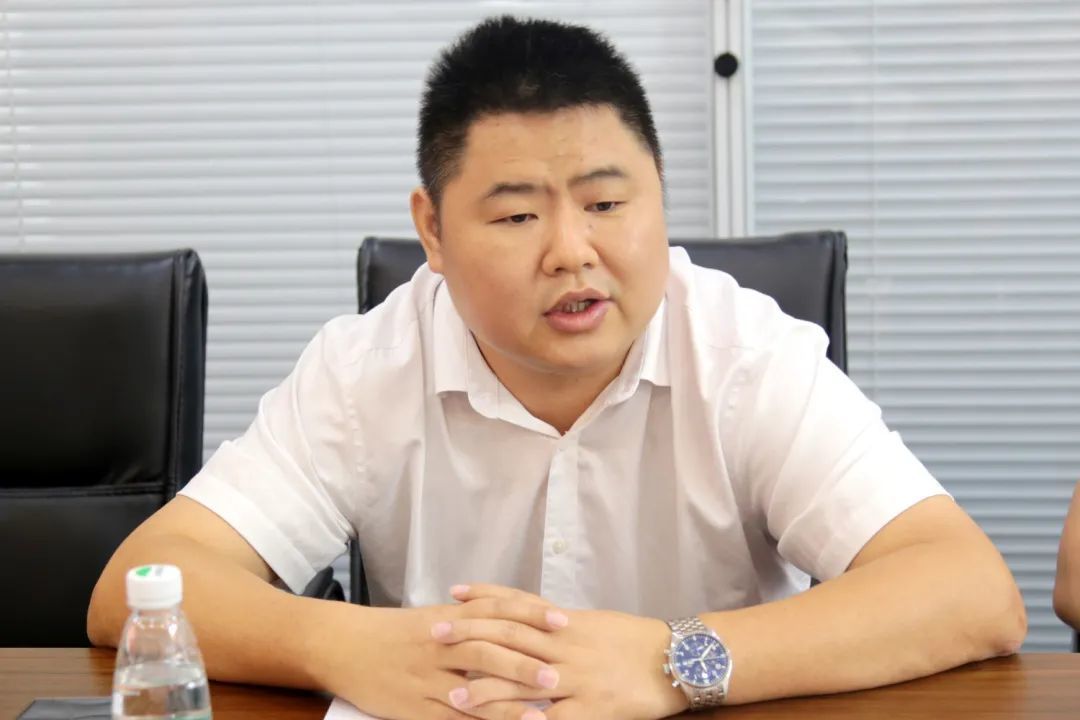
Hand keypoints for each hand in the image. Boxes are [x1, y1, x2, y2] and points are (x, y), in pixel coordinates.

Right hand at [310, 592, 569, 719]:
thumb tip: (515, 621)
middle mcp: (441, 645)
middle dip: (526, 663)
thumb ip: (471, 619)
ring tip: (541, 712)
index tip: (563, 621)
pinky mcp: (414, 708)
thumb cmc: (394, 632)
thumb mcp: (433, 618)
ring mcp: (427, 678)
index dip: (531, 615)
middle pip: (489, 650)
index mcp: (449, 617)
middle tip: (559, 674)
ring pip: (473, 689)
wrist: (343, 645)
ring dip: (509, 701)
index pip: (497, 611)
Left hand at [434, 585, 687, 719]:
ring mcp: (577, 679)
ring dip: (486, 689)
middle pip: (510, 637)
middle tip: (436, 636)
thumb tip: (524, 614)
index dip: (484, 597)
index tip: (453, 594)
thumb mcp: (592, 622)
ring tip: (454, 696)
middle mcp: (566, 646)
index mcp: (566, 622)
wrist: (677, 659)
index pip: (517, 604)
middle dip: (471, 636)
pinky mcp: (592, 710)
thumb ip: (557, 621)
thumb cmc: (632, 640)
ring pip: (523, 682)